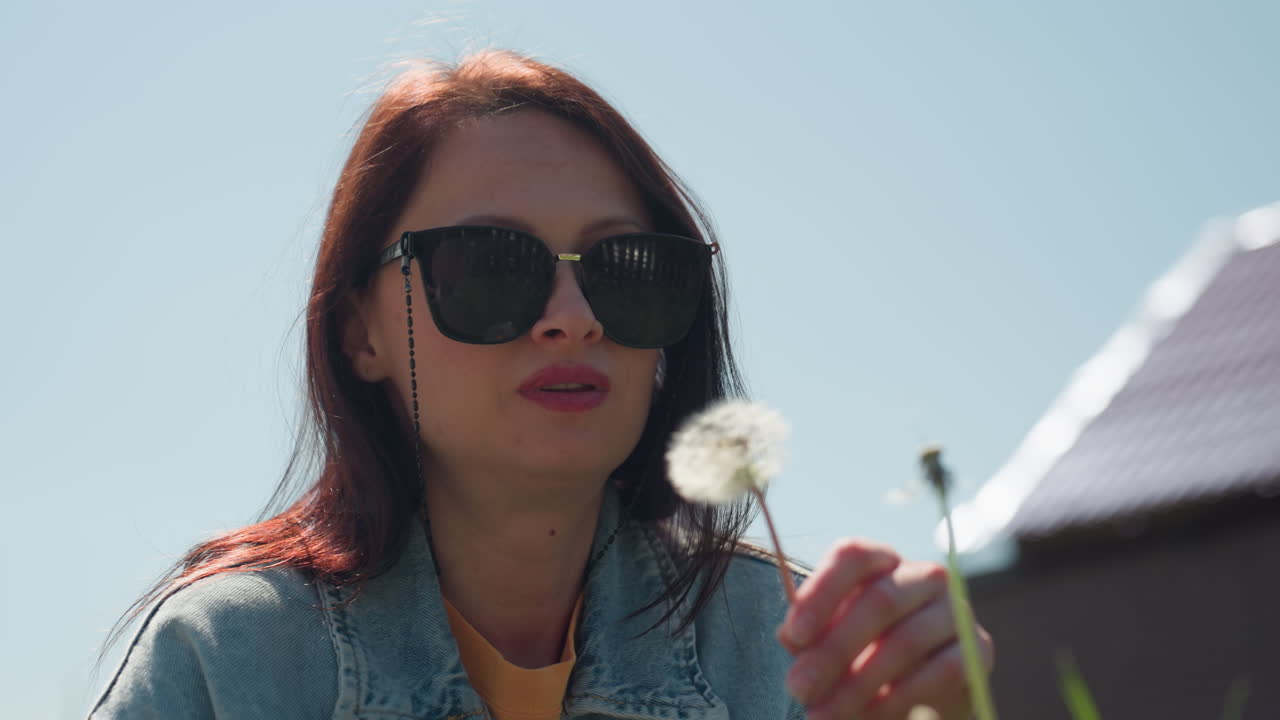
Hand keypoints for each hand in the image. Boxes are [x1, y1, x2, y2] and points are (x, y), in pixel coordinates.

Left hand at [776, 539, 994, 719]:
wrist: (926, 683)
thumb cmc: (866, 649)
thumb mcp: (832, 637)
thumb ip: (810, 633)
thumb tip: (789, 637)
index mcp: (882, 561)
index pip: (853, 556)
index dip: (821, 593)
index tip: (792, 638)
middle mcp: (923, 575)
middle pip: (879, 601)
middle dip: (832, 650)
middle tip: (797, 688)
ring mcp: (955, 610)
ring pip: (905, 641)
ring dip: (858, 684)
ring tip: (822, 714)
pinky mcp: (978, 649)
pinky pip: (938, 672)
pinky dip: (897, 699)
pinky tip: (866, 718)